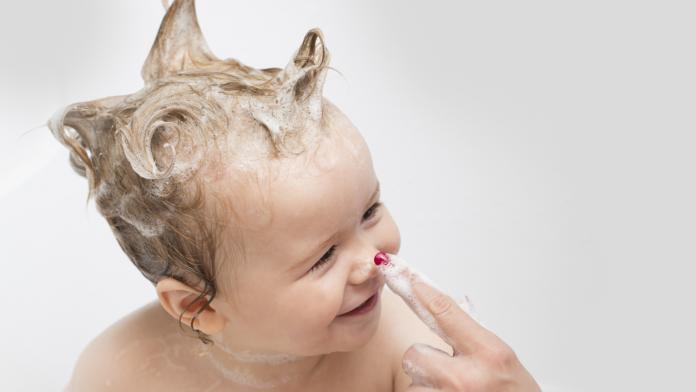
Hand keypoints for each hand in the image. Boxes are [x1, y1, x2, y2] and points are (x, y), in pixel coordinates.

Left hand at [377, 254, 540, 390]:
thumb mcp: (502, 359)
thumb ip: (472, 337)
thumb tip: (444, 311)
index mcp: (489, 353)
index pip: (446, 313)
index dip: (424, 293)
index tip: (407, 277)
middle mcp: (467, 377)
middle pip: (415, 352)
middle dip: (426, 361)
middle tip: (447, 371)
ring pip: (413, 380)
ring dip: (427, 385)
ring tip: (453, 391)